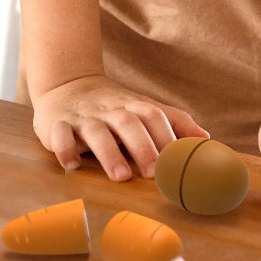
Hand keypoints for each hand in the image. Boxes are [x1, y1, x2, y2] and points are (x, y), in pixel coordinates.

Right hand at [31, 75, 208, 180]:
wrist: (66, 84)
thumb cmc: (112, 106)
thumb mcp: (142, 109)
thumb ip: (172, 122)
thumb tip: (205, 140)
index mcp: (131, 105)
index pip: (153, 114)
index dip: (167, 135)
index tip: (178, 161)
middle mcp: (108, 109)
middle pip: (128, 121)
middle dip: (142, 146)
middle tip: (154, 173)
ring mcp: (82, 116)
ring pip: (95, 130)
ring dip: (108, 152)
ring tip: (121, 176)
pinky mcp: (55, 123)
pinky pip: (59, 134)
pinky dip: (65, 149)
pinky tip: (72, 166)